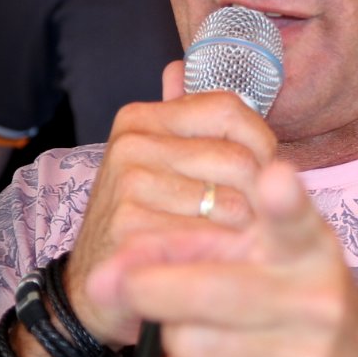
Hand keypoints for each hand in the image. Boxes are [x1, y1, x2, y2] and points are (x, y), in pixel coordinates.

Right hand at [66, 60, 276, 347]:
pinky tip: (223, 268)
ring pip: (233, 205)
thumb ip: (180, 119)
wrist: (93, 288)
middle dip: (261, 198)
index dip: (262, 144)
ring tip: (238, 245)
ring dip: (248, 234)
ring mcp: (128, 188)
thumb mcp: (158, 163)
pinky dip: (229, 260)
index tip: (264, 174)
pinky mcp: (132, 233)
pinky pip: (213, 242)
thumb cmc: (143, 219)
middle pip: (239, 159)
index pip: (230, 109)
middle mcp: (131, 145)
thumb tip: (179, 68)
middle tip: (253, 222)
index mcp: (142, 119)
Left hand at [89, 152, 357, 356]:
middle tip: (134, 285)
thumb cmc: (281, 289)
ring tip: (185, 326)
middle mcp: (318, 301)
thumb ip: (189, 243)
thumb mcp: (255, 250)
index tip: (273, 176)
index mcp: (310, 250)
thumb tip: (105, 276)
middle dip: (153, 289)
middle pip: (214, 292)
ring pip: (194, 347)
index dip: (284, 201)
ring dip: (171, 336)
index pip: (297, 221)